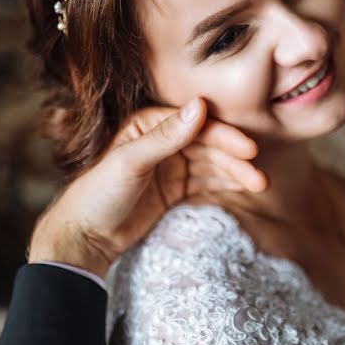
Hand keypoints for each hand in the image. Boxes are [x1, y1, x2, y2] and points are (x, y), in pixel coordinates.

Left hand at [27, 98, 265, 277]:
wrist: (84, 238)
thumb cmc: (97, 195)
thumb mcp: (130, 162)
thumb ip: (166, 136)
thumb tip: (200, 106)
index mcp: (149, 123)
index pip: (196, 125)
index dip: (224, 137)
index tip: (249, 151)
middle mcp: (162, 140)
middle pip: (208, 145)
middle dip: (235, 160)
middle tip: (259, 177)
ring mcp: (170, 164)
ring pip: (211, 164)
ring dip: (235, 173)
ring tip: (259, 185)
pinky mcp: (174, 188)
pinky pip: (206, 181)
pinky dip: (225, 183)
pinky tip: (244, 188)